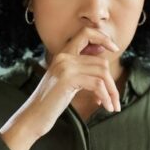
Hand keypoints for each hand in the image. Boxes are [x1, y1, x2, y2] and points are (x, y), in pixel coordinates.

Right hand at [0, 27, 120, 149]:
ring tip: (113, 106)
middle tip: (116, 99)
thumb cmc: (51, 102)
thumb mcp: (67, 81)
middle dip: (112, 82)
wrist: (33, 116)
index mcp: (63, 54)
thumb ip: (82, 69)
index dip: (103, 37)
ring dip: (112, 92)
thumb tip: (103, 60)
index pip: (86, 33)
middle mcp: (64, 56)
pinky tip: (106, 107)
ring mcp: (65, 66)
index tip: (115, 48)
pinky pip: (97, 84)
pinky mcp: (67, 79)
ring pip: (102, 73)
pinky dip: (106, 97)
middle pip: (101, 61)